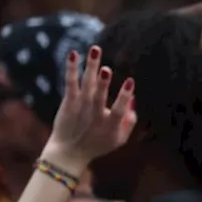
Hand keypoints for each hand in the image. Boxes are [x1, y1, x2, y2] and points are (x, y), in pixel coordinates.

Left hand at [41, 45, 136, 175]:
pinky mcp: (69, 102)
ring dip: (91, 66)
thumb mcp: (119, 139)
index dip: (125, 96)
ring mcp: (81, 108)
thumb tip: (133, 99)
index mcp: (110, 126)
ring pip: (87, 84)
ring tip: (95, 50)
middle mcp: (94, 115)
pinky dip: (71, 68)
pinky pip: (71, 82)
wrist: (69, 152)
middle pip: (99, 96)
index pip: (119, 110)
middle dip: (103, 83)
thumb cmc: (98, 145)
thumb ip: (129, 121)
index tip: (130, 82)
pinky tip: (73, 54)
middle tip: (106, 69)